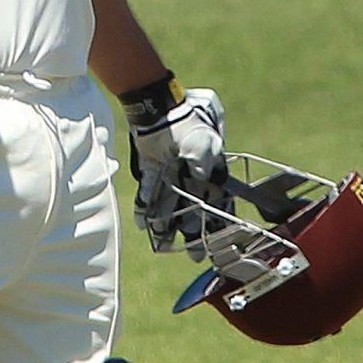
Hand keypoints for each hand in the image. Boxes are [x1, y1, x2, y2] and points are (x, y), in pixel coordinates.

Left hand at [127, 86, 227, 260]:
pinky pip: (149, 193)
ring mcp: (171, 175)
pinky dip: (145, 207)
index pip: (218, 203)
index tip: (219, 244)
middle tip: (194, 254)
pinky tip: (143, 223)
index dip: (219, 224)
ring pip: (169, 205)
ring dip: (166, 224)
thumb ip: (205, 162)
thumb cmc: (189, 124)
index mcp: (210, 172)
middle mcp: (190, 178)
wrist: (162, 109)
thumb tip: (202, 178)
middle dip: (193, 232)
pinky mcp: (152, 170)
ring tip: (163, 244)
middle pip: (193, 210)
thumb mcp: (205, 142)